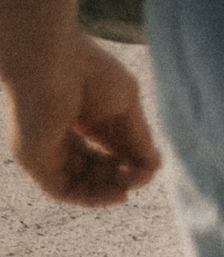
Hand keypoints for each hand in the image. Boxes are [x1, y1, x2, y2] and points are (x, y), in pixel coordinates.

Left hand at [4, 30, 159, 207]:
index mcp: (80, 120)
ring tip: (129, 185)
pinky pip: (63, 190)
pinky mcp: (33, 158)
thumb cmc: (88, 70)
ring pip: (79, 184)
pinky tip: (118, 194)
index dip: (130, 164)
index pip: (106, 153)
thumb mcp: (127, 108)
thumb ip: (139, 139)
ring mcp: (45, 149)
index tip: (149, 165)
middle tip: (140, 175)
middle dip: (121, 177)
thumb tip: (155, 168)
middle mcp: (59, 137)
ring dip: (109, 191)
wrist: (51, 58)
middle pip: (95, 171)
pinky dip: (92, 198)